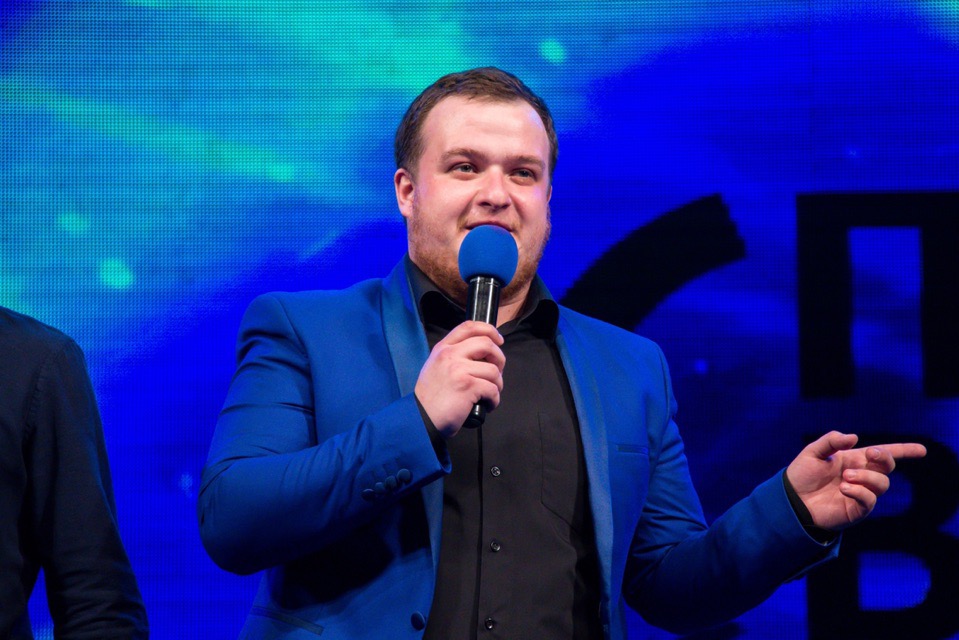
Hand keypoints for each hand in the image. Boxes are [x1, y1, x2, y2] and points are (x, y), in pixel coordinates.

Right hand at [414, 321, 504, 437]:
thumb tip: (482, 356)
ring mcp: (459, 370)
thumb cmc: (431, 398)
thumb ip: (454, 356)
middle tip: (497, 372)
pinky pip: (493, 389)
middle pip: (487, 344)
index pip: (469, 327)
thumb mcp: (436, 367)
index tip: (498, 340)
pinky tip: (487, 405)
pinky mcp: (468, 386)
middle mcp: (450, 355)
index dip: (489, 330)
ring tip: (489, 395)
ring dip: (498, 384)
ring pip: (493, 370)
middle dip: (499, 358)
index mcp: (443, 349)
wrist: (421, 418)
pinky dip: (494, 400)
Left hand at [786, 431, 925, 530]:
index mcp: (853, 459)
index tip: (922, 450)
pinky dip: (860, 491)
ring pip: (882, 483)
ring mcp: (861, 493)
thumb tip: (855, 437)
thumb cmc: (801, 475)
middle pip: (887, 466)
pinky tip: (844, 488)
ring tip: (845, 476)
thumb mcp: (813, 452)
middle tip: (870, 454)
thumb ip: (831, 441)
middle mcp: (861, 476)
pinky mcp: (857, 510)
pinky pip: (870, 500)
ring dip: (866, 476)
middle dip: (885, 458)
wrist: (791, 499)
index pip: (883, 454)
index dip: (903, 451)